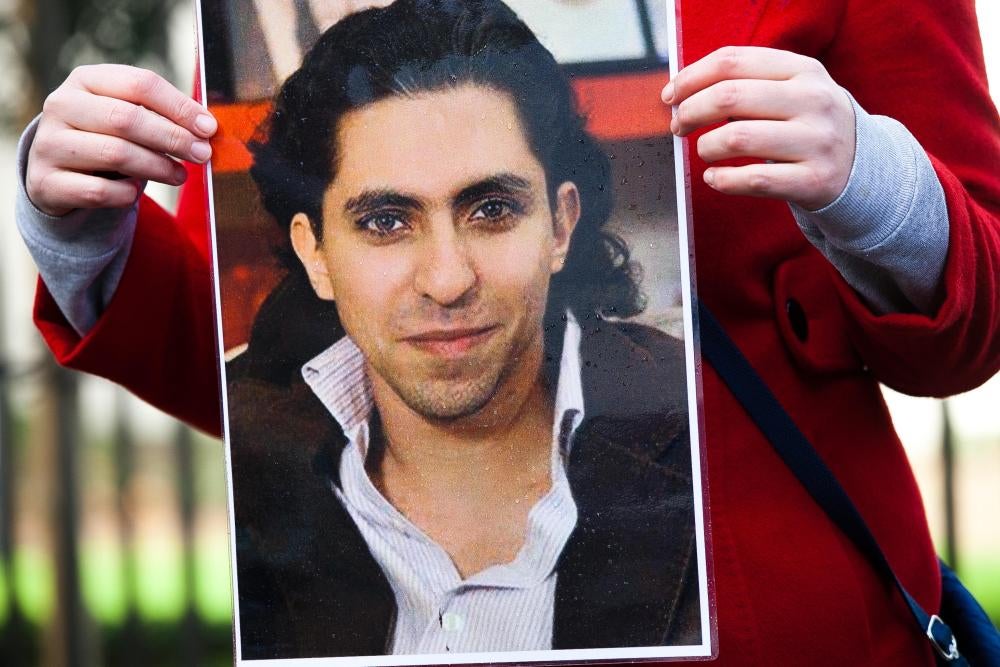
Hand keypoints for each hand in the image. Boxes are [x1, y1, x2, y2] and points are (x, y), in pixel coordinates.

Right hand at [26, 64, 217, 216]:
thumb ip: (161, 116)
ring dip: (157, 167)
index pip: (140, 84)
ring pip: (114, 154)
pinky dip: (124, 193)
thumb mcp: (128, 117)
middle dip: (172, 138)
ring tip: (180, 175)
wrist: (58, 173)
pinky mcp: (46, 181)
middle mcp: (61, 106)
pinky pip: (97, 191)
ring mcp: (49, 143)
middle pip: (126, 118)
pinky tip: (135, 192)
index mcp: (86, 80)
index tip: (209, 128)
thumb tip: (207, 128)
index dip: (179, 106)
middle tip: (202, 154)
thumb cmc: (106, 139)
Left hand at [662, 46, 855, 210]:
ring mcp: (817, 141)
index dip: (691, 78)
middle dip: (690, 112)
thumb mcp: (791, 91)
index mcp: (803, 69)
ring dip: (706, 147)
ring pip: (737, 138)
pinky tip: (714, 178)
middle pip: (729, 97)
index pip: (732, 61)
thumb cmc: (807, 126)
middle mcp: (813, 101)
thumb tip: (681, 94)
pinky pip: (753, 180)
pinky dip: (722, 180)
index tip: (670, 96)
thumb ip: (745, 85)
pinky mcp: (814, 180)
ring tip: (705, 151)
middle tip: (679, 126)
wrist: (862, 167)